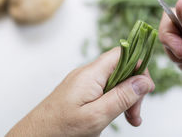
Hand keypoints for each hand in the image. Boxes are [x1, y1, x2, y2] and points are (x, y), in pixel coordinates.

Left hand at [6, 47, 154, 136]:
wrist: (35, 136)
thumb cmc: (61, 128)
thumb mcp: (97, 116)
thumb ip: (121, 97)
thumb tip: (144, 81)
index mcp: (91, 74)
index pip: (123, 53)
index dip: (139, 66)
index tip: (147, 89)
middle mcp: (87, 73)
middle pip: (121, 69)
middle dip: (134, 89)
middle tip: (135, 115)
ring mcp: (83, 82)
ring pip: (114, 81)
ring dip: (125, 98)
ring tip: (129, 120)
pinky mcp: (80, 91)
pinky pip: (103, 89)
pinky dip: (113, 101)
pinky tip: (114, 116)